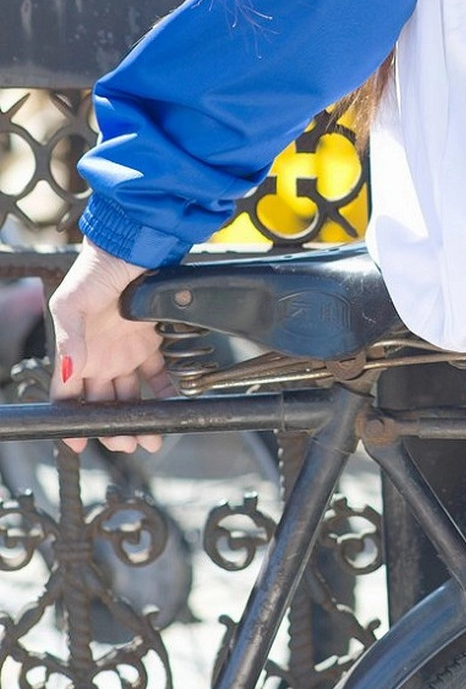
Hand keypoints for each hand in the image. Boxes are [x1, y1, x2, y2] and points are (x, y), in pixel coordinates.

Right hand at [48, 239, 175, 452]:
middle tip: (126, 443)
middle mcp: (100, 356)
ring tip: (152, 437)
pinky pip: (161, 374)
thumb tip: (72, 371)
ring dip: (141, 417)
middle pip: (103, 403)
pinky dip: (168, 391)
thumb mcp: (71, 302)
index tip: (79, 442)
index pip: (67, 396)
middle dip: (113, 427)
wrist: (133, 245)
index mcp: (76, 352)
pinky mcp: (153, 341)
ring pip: (132, 395)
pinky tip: (174, 404)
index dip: (71, 420)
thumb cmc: (95, 269)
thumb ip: (70, 339)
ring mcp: (126, 350)